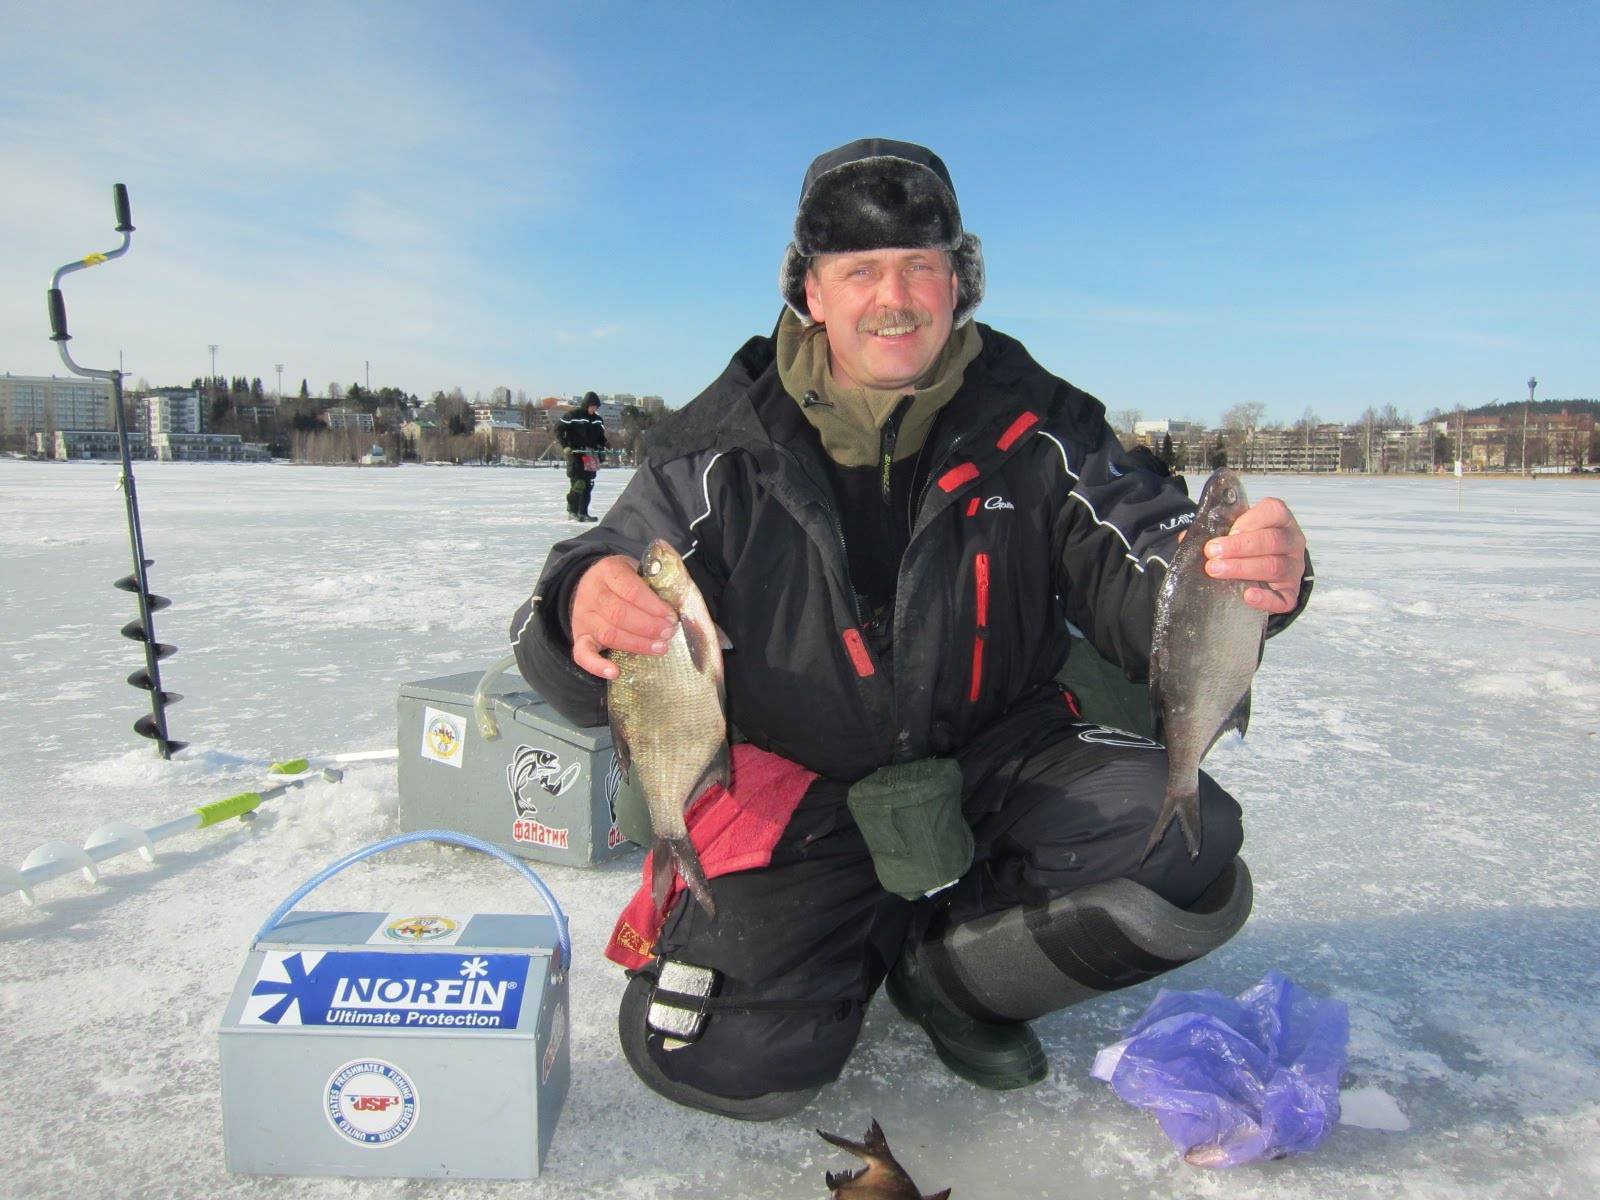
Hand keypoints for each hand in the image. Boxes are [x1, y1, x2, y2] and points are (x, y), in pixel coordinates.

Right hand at [570, 555, 677, 677]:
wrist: (593, 586)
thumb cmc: (624, 582)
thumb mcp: (638, 571)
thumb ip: (656, 583)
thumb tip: (682, 601)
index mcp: (608, 570)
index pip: (631, 590)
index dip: (653, 606)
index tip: (671, 617)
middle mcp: (591, 592)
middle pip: (619, 614)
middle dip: (648, 626)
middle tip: (669, 633)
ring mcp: (583, 616)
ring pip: (608, 634)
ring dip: (637, 644)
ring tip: (659, 647)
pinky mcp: (579, 637)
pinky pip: (582, 654)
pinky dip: (597, 666)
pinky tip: (615, 672)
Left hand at [1202, 497, 1305, 614]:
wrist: (1263, 573)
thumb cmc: (1246, 547)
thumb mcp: (1234, 532)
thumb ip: (1217, 529)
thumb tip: (1186, 538)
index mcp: (1280, 520)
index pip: (1274, 511)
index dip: (1250, 520)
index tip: (1228, 530)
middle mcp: (1292, 542)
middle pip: (1271, 540)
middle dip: (1239, 546)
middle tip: (1212, 553)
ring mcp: (1293, 568)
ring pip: (1274, 567)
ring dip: (1243, 568)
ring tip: (1217, 570)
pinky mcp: (1290, 593)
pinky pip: (1283, 598)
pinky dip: (1266, 598)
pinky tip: (1248, 595)